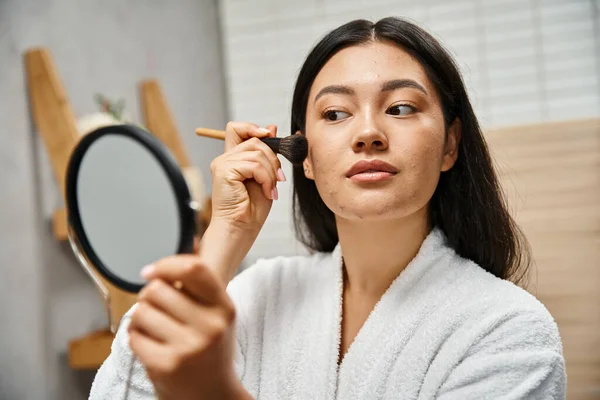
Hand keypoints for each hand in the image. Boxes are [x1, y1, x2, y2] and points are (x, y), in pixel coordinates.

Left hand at [128, 256, 248, 399]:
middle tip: (153, 306)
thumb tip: (159, 269)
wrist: (213, 395)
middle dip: (148, 295)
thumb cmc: (211, 349)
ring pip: (141, 311)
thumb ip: (197, 290)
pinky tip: (149, 343)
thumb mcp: (217, 316)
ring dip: (140, 317)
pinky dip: (135, 337)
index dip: (166, 265)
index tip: (150, 271)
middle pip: (158, 289)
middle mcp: (210, 326)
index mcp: (224, 308)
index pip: (194, 269)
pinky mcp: (166, 365)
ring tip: (151, 327)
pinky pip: (134, 336)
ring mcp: (188, 347)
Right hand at [209, 122, 284, 231]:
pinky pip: (254, 165)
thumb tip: (272, 127)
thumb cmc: (251, 209)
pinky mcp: (223, 171)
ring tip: (270, 189)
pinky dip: (265, 178)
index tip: (269, 137)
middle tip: (278, 179)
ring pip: (257, 153)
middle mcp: (225, 159)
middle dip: (273, 159)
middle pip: (255, 140)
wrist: (241, 229)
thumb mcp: (265, 176)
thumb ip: (266, 153)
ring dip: (270, 173)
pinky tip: (266, 191)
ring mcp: (222, 164)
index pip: (237, 128)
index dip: (254, 128)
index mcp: (233, 159)